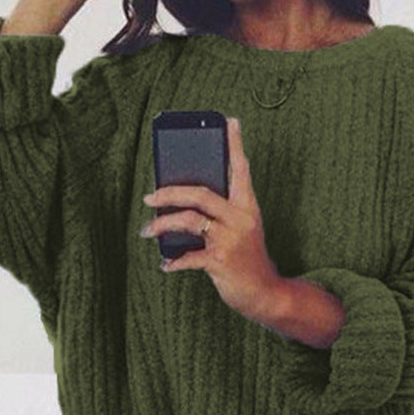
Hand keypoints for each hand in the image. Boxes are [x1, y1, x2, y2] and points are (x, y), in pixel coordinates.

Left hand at [140, 118, 281, 323]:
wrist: (266, 293)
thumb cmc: (247, 259)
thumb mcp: (241, 230)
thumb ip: (221, 213)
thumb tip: (182, 202)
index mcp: (248, 207)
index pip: (241, 169)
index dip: (235, 145)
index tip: (230, 121)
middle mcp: (240, 219)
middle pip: (200, 193)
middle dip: (169, 192)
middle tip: (149, 197)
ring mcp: (230, 240)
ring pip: (188, 221)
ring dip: (162, 225)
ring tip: (147, 231)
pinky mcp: (221, 261)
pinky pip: (188, 256)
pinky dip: (173, 261)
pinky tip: (165, 264)